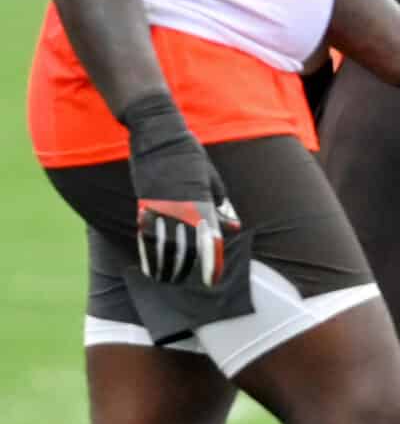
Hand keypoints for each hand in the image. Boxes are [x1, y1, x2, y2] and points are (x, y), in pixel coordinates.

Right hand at [123, 94, 239, 288]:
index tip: (214, 280)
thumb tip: (233, 227)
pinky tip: (152, 268)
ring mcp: (159, 208)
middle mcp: (180, 209)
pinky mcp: (142, 205)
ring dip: (168, 268)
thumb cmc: (189, 157)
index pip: (209, 241)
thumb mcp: (211, 180)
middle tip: (192, 286)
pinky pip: (145, 237)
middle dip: (190, 271)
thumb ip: (220, 205)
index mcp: (200, 203)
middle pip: (186, 249)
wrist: (157, 136)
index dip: (211, 263)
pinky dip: (149, 255)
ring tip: (171, 283)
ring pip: (164, 247)